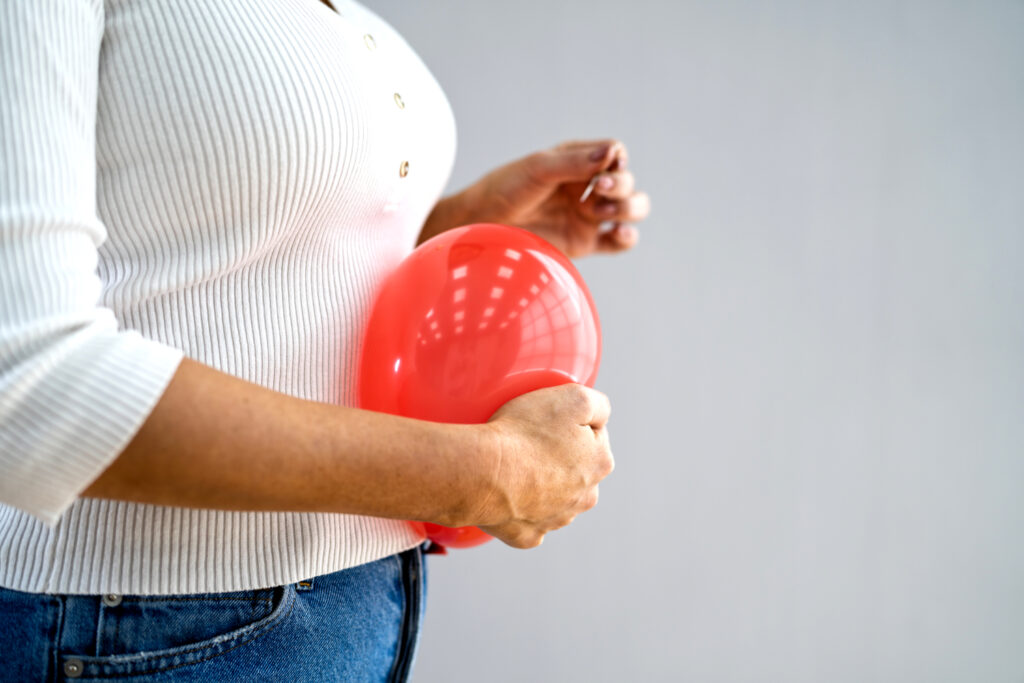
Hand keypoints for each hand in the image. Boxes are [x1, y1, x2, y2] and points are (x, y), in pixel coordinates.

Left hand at [420, 139, 649, 257]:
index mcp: (576, 161)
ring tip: (602, 212)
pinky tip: (616, 233)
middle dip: (620, 185)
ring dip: (628, 208)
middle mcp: (585, 187)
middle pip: (626, 182)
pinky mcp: (583, 243)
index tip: (603, 167)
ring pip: (631, 209)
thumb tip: (613, 152)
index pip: (614, 154)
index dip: (616, 159)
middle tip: (598, 189)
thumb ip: (575, 162)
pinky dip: (627, 237)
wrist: (479, 227)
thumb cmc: (502, 190)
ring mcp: (586, 216)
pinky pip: (619, 242)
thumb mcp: (538, 169)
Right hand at [470, 384, 613, 547]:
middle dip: (558, 457)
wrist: (482, 472)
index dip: (570, 424)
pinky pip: (526, 519)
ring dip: (540, 483)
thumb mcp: (574, 398)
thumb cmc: (524, 433)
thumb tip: (601, 415)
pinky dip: (518, 508)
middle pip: (575, 470)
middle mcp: (585, 497)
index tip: (547, 420)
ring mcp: (556, 519)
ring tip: (514, 465)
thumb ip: (598, 404)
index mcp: (600, 463)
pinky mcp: (528, 535)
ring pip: (553, 497)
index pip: (593, 436)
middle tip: (529, 441)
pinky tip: (506, 494)